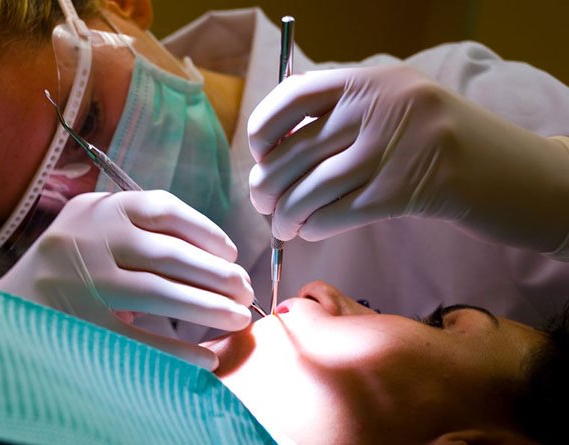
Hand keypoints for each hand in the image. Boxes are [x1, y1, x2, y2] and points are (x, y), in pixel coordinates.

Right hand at [0, 190, 253, 369]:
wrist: (13, 301)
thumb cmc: (71, 259)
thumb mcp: (98, 224)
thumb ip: (142, 226)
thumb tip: (214, 255)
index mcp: (103, 207)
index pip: (166, 209)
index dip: (208, 231)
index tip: (232, 254)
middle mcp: (93, 238)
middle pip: (171, 254)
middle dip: (217, 275)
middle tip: (245, 292)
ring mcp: (85, 282)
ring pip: (160, 293)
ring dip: (207, 308)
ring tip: (236, 318)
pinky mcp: (82, 324)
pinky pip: (139, 339)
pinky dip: (176, 350)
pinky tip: (204, 358)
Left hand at [247, 65, 568, 252]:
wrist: (506, 171)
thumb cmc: (439, 139)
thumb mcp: (394, 102)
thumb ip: (341, 110)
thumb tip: (273, 145)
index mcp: (369, 79)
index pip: (292, 96)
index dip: (264, 128)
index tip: (260, 152)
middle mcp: (375, 109)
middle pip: (293, 152)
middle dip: (267, 184)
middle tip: (263, 201)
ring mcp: (388, 151)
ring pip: (310, 190)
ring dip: (286, 214)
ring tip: (281, 225)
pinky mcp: (399, 194)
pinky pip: (334, 214)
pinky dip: (313, 227)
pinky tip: (309, 232)